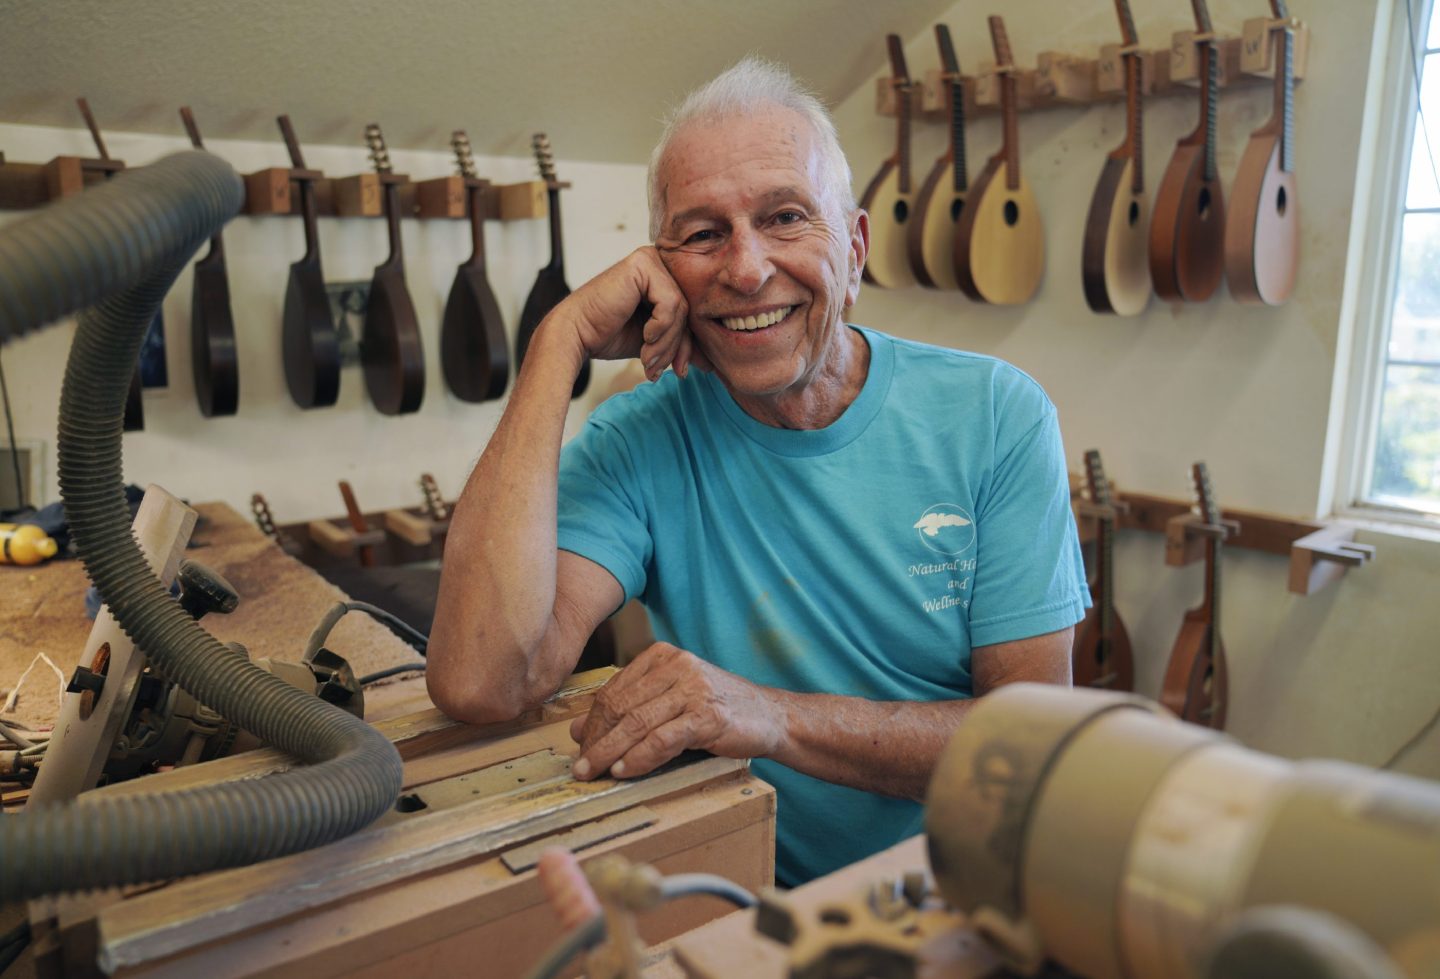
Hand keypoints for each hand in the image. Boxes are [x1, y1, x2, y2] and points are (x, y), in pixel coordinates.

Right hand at [550, 247, 709, 381]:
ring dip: (667, 343)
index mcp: (663, 277)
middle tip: (662, 370)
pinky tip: (644, 338)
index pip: (690, 313)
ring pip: (681, 310)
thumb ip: (680, 345)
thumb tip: (711, 363)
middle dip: (677, 347)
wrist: (576, 335)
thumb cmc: (609, 335)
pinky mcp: (642, 265)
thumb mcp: (655, 342)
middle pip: (688, 311)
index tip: (680, 371)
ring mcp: (650, 260)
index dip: (687, 346)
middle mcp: (659, 263)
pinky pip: (670, 303)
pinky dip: (660, 328)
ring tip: (648, 360)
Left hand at [570, 643, 784, 779]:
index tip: (579, 748)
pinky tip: (625, 770)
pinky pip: (663, 738)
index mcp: (664, 656)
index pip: (613, 690)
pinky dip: (640, 757)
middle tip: (581, 767)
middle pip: (621, 705)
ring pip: (637, 722)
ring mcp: (693, 688)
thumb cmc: (718, 710)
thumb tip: (577, 730)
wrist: (770, 717)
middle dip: (596, 740)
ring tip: (593, 773)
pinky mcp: (708, 715)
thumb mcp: (671, 702)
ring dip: (610, 752)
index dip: (591, 723)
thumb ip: (630, 709)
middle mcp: (677, 665)